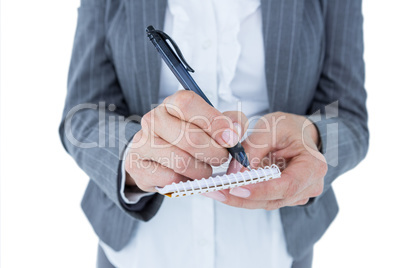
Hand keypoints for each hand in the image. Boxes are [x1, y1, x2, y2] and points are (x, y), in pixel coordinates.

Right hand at [124, 90, 247, 191]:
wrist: (157, 157)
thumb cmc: (189, 137)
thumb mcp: (213, 124)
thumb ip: (231, 122)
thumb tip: (235, 130)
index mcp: (172, 103)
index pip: (188, 103)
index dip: (213, 122)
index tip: (231, 139)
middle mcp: (153, 119)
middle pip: (189, 138)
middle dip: (215, 153)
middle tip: (222, 159)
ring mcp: (142, 142)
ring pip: (181, 161)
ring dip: (202, 170)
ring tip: (206, 169)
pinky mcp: (136, 165)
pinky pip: (169, 178)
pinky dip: (185, 181)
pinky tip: (187, 177)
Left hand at [203, 112, 326, 208]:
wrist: (298, 133)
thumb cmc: (288, 128)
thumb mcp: (271, 127)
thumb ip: (254, 148)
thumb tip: (236, 172)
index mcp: (313, 166)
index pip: (287, 185)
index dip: (261, 190)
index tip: (237, 188)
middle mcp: (309, 185)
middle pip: (273, 199)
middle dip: (242, 197)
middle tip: (215, 191)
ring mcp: (297, 194)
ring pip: (265, 203)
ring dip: (238, 199)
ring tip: (214, 190)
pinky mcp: (283, 197)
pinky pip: (262, 200)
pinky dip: (242, 196)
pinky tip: (223, 189)